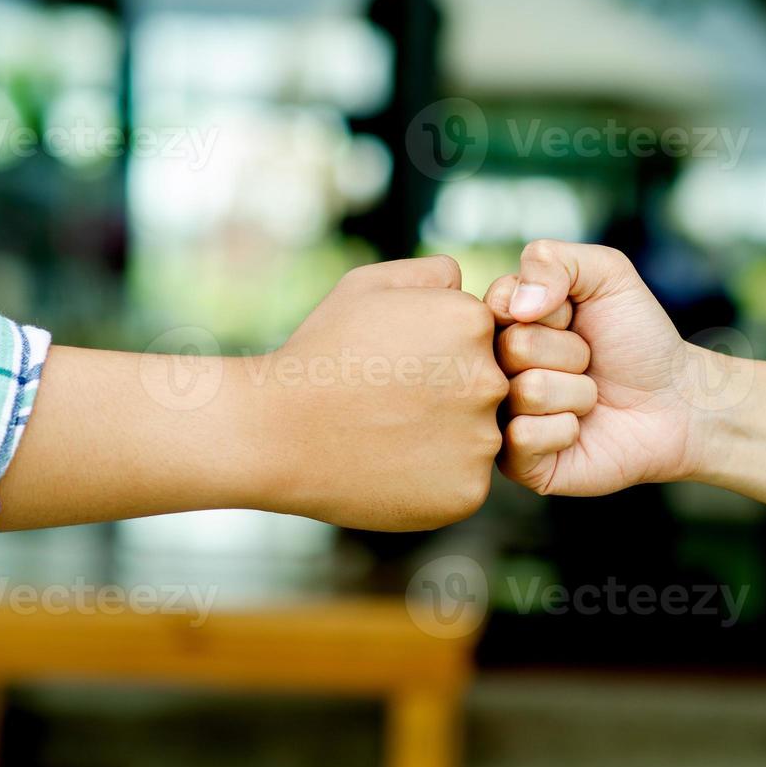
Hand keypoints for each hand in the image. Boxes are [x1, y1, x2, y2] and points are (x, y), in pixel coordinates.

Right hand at [265, 256, 507, 530]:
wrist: (276, 433)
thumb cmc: (320, 353)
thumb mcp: (369, 285)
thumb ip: (432, 274)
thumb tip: (468, 283)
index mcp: (473, 322)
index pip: (483, 340)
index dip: (438, 352)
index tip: (397, 365)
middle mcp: (490, 380)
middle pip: (488, 388)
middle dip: (448, 396)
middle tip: (390, 404)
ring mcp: (482, 441)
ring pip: (478, 438)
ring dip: (445, 439)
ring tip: (387, 436)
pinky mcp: (468, 492)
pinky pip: (465, 482)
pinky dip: (434, 480)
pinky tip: (391, 467)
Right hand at [485, 241, 725, 495]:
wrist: (678, 402)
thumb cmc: (638, 339)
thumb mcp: (605, 274)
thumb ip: (551, 259)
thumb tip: (515, 304)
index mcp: (503, 324)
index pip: (495, 304)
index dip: (550, 310)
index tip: (573, 319)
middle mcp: (495, 371)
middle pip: (512, 348)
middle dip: (569, 352)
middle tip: (589, 362)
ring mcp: (503, 416)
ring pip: (525, 392)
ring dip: (576, 392)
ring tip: (590, 396)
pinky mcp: (519, 462)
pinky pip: (523, 438)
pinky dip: (565, 429)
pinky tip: (580, 430)